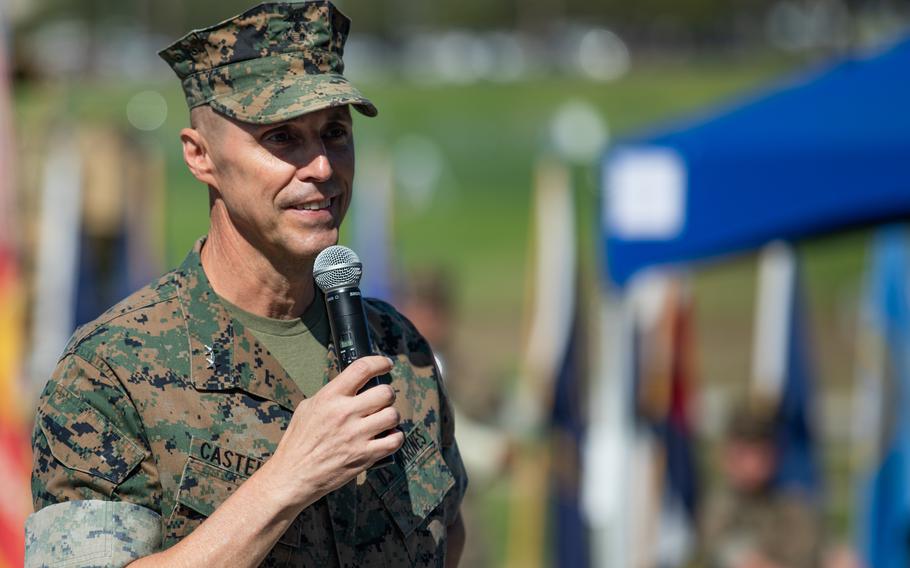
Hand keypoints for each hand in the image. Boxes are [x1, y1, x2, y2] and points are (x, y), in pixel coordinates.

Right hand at [256, 355, 404, 509]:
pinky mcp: (364, 456)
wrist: (292, 476)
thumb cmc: (298, 442)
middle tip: (382, 401)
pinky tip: (388, 437)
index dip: (379, 363)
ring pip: (393, 415)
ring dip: (391, 417)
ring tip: (383, 420)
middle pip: (385, 392)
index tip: (386, 365)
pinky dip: (395, 437)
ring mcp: (356, 435)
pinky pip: (394, 440)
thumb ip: (330, 395)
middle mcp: (344, 413)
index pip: (362, 368)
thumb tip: (352, 385)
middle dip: (387, 395)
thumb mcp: (307, 408)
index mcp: (329, 397)